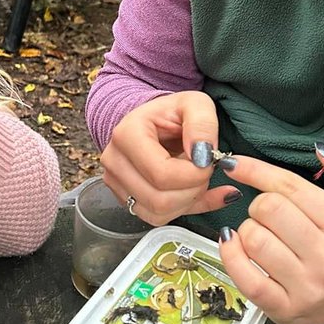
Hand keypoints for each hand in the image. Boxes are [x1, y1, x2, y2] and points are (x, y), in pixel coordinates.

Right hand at [100, 91, 238, 225]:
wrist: (155, 122)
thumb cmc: (173, 113)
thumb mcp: (195, 104)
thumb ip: (203, 124)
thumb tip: (203, 155)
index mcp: (127, 135)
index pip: (162, 174)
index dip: (194, 174)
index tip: (208, 160)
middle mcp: (114, 162)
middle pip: (159, 199)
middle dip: (193, 189)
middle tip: (204, 169)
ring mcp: (117, 183)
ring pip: (158, 214)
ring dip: (188, 200)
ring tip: (196, 177)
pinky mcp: (126, 199)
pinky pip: (158, 218)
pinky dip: (184, 209)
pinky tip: (196, 192)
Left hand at [217, 144, 323, 323]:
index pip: (289, 188)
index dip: (257, 171)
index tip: (236, 165)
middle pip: (267, 209)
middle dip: (260, 205)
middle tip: (268, 214)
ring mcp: (306, 286)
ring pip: (253, 239)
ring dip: (248, 231)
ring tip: (262, 235)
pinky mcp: (284, 309)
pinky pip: (245, 276)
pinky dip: (231, 254)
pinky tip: (235, 245)